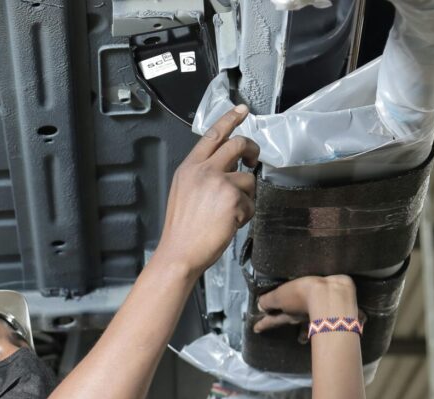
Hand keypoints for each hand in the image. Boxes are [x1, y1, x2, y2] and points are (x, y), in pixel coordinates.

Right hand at [155, 106, 257, 276]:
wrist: (179, 253)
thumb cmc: (182, 230)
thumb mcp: (183, 193)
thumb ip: (202, 175)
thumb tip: (229, 167)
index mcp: (188, 168)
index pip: (212, 135)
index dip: (229, 119)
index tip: (241, 109)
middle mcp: (203, 171)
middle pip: (237, 144)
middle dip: (251, 149)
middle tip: (253, 158)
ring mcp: (219, 183)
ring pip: (248, 179)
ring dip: (245, 196)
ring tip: (228, 214)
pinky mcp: (233, 198)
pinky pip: (251, 202)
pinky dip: (244, 215)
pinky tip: (229, 223)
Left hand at [253, 275, 357, 331]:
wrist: (333, 293)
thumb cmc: (304, 293)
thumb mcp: (281, 295)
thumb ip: (270, 301)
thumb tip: (260, 306)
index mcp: (291, 314)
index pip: (274, 320)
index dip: (264, 323)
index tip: (255, 329)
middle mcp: (306, 317)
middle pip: (299, 325)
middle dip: (298, 333)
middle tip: (299, 341)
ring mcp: (324, 316)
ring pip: (321, 324)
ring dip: (322, 329)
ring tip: (324, 334)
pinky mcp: (341, 311)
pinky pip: (348, 316)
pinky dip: (354, 318)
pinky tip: (363, 320)